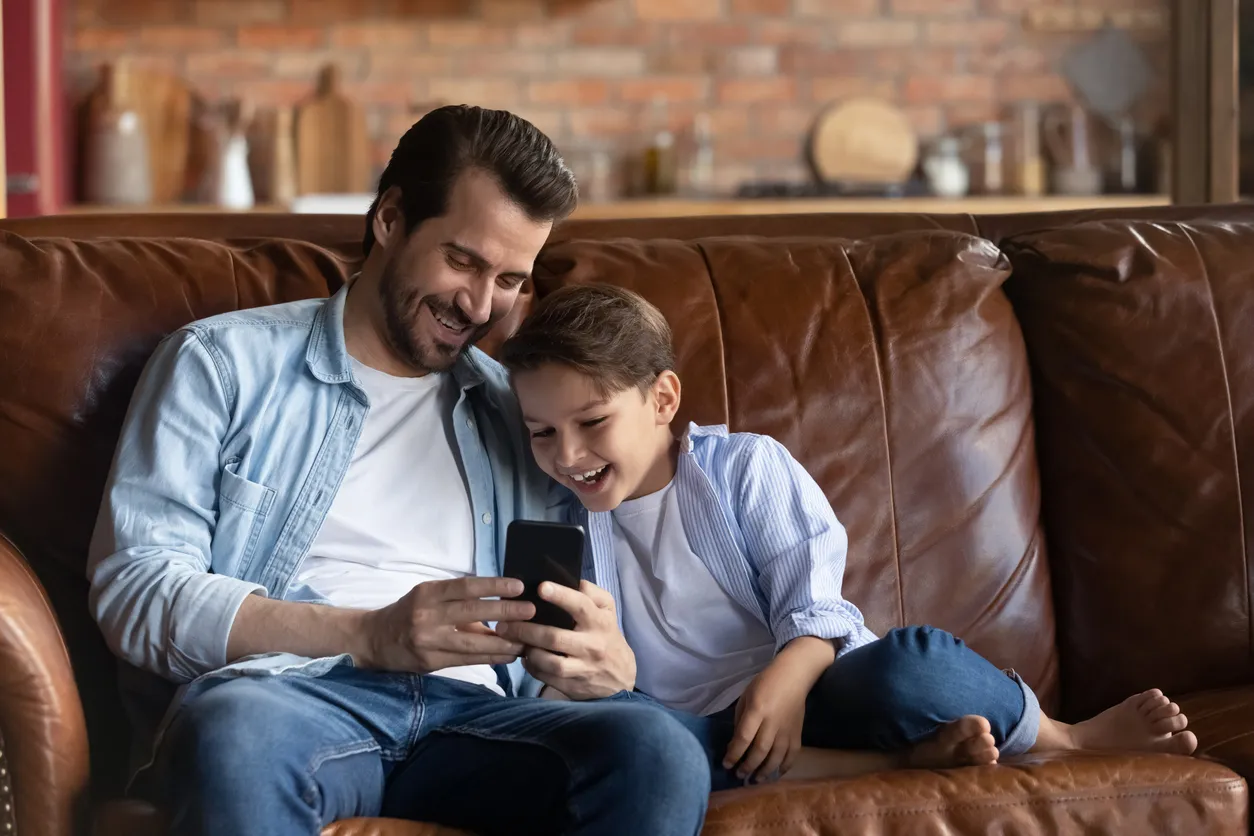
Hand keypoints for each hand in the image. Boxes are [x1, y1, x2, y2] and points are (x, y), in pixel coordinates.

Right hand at [359, 576, 534, 672]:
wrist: (374, 640)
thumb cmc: (408, 613)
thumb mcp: (428, 599)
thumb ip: (459, 603)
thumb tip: (500, 605)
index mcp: (427, 593)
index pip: (465, 587)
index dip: (493, 586)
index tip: (518, 586)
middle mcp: (426, 615)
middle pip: (471, 612)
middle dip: (505, 612)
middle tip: (530, 611)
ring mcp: (428, 641)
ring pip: (472, 642)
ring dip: (502, 642)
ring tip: (525, 640)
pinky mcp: (429, 662)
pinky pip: (465, 660)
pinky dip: (489, 657)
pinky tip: (508, 655)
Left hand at [495, 580, 635, 699]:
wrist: (620, 677)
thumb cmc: (607, 635)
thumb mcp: (607, 610)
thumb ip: (591, 592)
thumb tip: (569, 578)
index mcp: (600, 622)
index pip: (581, 606)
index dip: (561, 596)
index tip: (541, 587)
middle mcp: (592, 645)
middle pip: (555, 637)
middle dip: (526, 629)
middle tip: (505, 622)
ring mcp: (582, 668)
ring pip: (549, 661)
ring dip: (527, 650)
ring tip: (511, 639)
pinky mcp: (572, 685)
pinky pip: (546, 677)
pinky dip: (531, 666)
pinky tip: (524, 656)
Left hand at [722, 659, 811, 781]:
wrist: (794, 675)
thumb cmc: (765, 683)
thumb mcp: (746, 696)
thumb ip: (740, 720)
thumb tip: (735, 743)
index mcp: (757, 710)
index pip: (744, 737)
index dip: (734, 753)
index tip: (726, 764)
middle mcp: (773, 722)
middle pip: (760, 750)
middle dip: (747, 766)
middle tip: (739, 775)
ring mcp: (788, 729)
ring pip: (776, 756)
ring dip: (765, 771)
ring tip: (755, 779)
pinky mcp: (799, 732)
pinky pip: (792, 754)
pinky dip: (785, 766)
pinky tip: (776, 773)